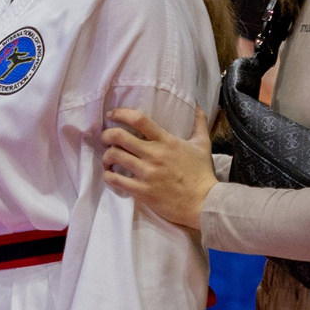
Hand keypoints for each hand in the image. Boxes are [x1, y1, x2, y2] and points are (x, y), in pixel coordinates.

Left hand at [98, 106, 214, 228]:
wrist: (204, 203)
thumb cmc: (202, 174)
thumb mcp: (203, 145)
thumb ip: (199, 124)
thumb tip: (198, 107)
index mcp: (166, 141)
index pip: (139, 120)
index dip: (121, 113)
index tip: (112, 115)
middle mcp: (153, 154)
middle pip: (119, 137)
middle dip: (106, 135)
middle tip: (105, 139)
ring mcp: (146, 173)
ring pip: (114, 156)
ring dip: (106, 156)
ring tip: (108, 158)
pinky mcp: (142, 191)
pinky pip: (116, 181)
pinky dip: (108, 176)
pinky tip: (110, 175)